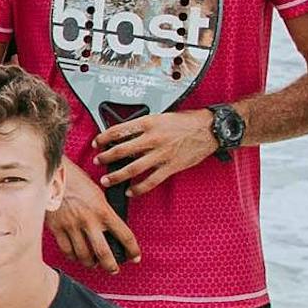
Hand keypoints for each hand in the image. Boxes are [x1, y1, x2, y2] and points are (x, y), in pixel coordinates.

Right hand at [46, 159, 139, 270]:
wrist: (51, 173)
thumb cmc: (75, 180)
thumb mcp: (96, 193)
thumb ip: (103, 211)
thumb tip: (109, 228)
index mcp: (103, 210)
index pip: (124, 235)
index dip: (133, 250)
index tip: (135, 257)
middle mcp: (89, 221)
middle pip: (104, 253)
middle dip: (111, 266)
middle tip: (114, 269)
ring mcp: (71, 226)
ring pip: (84, 255)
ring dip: (90, 263)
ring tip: (93, 264)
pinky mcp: (56, 228)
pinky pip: (67, 250)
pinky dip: (73, 257)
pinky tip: (76, 257)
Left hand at [94, 109, 217, 198]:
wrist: (210, 129)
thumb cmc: (187, 121)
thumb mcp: (161, 116)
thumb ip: (144, 125)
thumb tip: (125, 134)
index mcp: (149, 123)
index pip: (119, 130)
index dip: (104, 137)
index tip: (97, 142)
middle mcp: (153, 138)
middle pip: (121, 150)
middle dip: (105, 158)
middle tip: (98, 161)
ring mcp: (161, 154)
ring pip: (132, 168)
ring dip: (116, 176)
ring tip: (106, 180)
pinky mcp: (171, 167)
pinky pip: (151, 181)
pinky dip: (138, 188)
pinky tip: (130, 191)